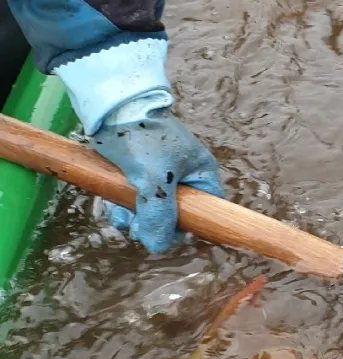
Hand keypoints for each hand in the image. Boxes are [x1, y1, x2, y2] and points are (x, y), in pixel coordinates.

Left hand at [92, 106, 223, 252]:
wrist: (109, 100)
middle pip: (175, 215)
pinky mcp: (135, 170)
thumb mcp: (153, 179)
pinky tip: (111, 207)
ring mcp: (158, 173)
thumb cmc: (141, 136)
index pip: (206, 212)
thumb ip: (159, 216)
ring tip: (119, 216)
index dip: (188, 228)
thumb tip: (158, 247)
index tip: (166, 233)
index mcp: (201, 174)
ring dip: (134, 219)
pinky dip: (123, 207)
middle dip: (154, 225)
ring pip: (151, 210)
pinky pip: (134, 199)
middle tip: (135, 227)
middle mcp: (183, 176)